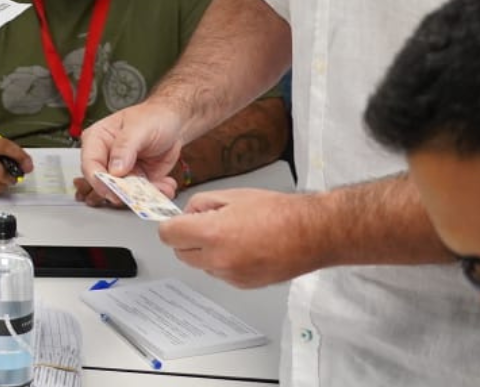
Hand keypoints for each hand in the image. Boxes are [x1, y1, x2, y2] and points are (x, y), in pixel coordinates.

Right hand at [79, 101, 187, 207]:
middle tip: (140, 194)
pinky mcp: (137, 180)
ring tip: (161, 186)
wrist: (173, 123)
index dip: (100, 181)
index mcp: (97, 140)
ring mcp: (122, 171)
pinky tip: (167, 184)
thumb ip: (125, 147)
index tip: (114, 191)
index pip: (90, 164)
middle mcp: (106, 158)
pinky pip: (142, 195)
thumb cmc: (153, 118)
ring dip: (144, 195)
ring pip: (126, 193)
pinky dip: (156, 193)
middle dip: (125, 193)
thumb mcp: (138, 128)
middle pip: (105, 183)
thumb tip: (115, 169)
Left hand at [157, 188, 324, 287]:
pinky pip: (220, 273)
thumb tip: (188, 214)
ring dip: (206, 252)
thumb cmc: (279, 212)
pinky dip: (223, 262)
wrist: (312, 234)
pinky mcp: (244, 285)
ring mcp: (232, 275)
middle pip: (181, 253)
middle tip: (205, 225)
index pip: (168, 235)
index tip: (177, 222)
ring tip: (232, 235)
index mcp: (212, 233)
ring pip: (201, 265)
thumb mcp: (232, 195)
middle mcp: (219, 259)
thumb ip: (201, 204)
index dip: (171, 226)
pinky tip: (243, 248)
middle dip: (186, 239)